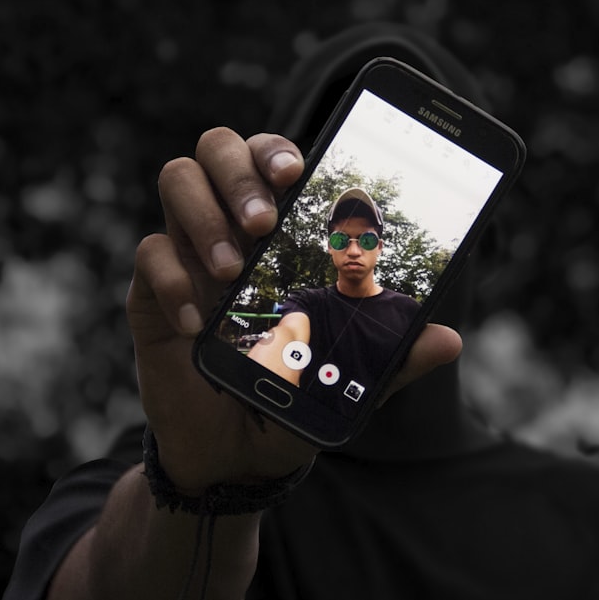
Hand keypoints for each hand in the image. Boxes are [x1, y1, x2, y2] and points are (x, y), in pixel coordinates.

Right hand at [127, 128, 461, 491]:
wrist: (238, 452)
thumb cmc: (293, 396)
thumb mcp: (346, 377)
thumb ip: (392, 356)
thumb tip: (449, 340)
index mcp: (281, 233)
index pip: (274, 160)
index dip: (279, 149)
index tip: (298, 170)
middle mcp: (232, 227)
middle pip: (219, 148)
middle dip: (240, 172)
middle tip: (264, 221)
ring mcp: (189, 254)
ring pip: (178, 179)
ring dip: (205, 214)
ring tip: (233, 269)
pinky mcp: (152, 290)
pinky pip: (149, 253)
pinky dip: (172, 278)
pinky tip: (194, 323)